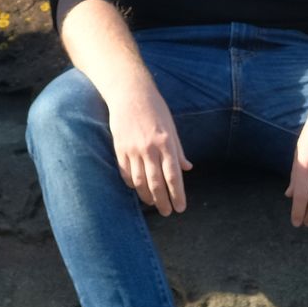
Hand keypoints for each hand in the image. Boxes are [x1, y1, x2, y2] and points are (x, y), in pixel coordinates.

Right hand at [105, 77, 191, 216]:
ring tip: (153, 204)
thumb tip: (187, 169)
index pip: (173, 176)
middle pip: (156, 183)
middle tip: (167, 213)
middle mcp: (150, 148)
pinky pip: (126, 173)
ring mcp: (133, 149)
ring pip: (140, 182)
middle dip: (163, 202)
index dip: (177, 195)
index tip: (180, 208)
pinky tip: (138, 189)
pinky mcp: (120, 149)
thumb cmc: (155, 109)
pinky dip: (132, 184)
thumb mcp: (171, 128)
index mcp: (166, 143)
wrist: (130, 93)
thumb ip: (179, 150)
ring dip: (147, 197)